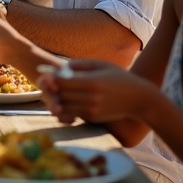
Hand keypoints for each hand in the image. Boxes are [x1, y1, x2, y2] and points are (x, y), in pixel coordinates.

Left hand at [38, 59, 158, 124]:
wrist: (138, 99)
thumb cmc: (119, 77)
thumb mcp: (101, 65)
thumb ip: (80, 64)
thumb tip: (61, 67)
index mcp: (92, 82)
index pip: (63, 82)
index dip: (51, 78)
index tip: (44, 74)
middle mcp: (91, 98)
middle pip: (62, 94)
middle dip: (51, 89)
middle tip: (43, 83)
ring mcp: (92, 110)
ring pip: (65, 106)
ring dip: (56, 100)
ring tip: (52, 92)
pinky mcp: (93, 118)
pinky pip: (73, 113)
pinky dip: (65, 108)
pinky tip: (63, 101)